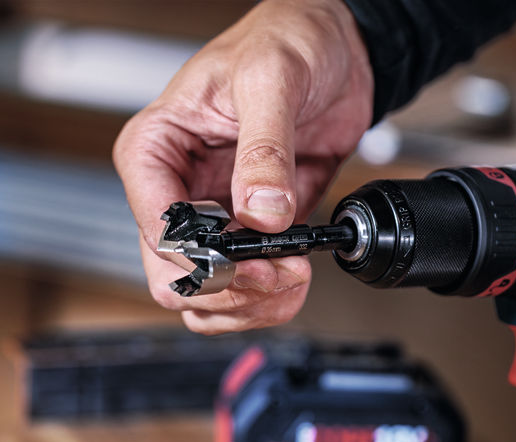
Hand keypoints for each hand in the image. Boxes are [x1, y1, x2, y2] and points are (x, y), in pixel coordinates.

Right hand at [113, 0, 372, 333]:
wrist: (336, 49)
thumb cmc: (285, 43)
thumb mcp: (270, 81)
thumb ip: (263, 151)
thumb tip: (262, 214)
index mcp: (157, 150)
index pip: (157, 227)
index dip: (203, 259)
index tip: (252, 261)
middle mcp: (180, 189)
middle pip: (177, 275)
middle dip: (229, 289)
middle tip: (278, 275)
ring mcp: (217, 215)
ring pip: (209, 293)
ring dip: (249, 303)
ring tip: (292, 278)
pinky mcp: (256, 229)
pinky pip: (249, 284)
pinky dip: (272, 296)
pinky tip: (299, 274)